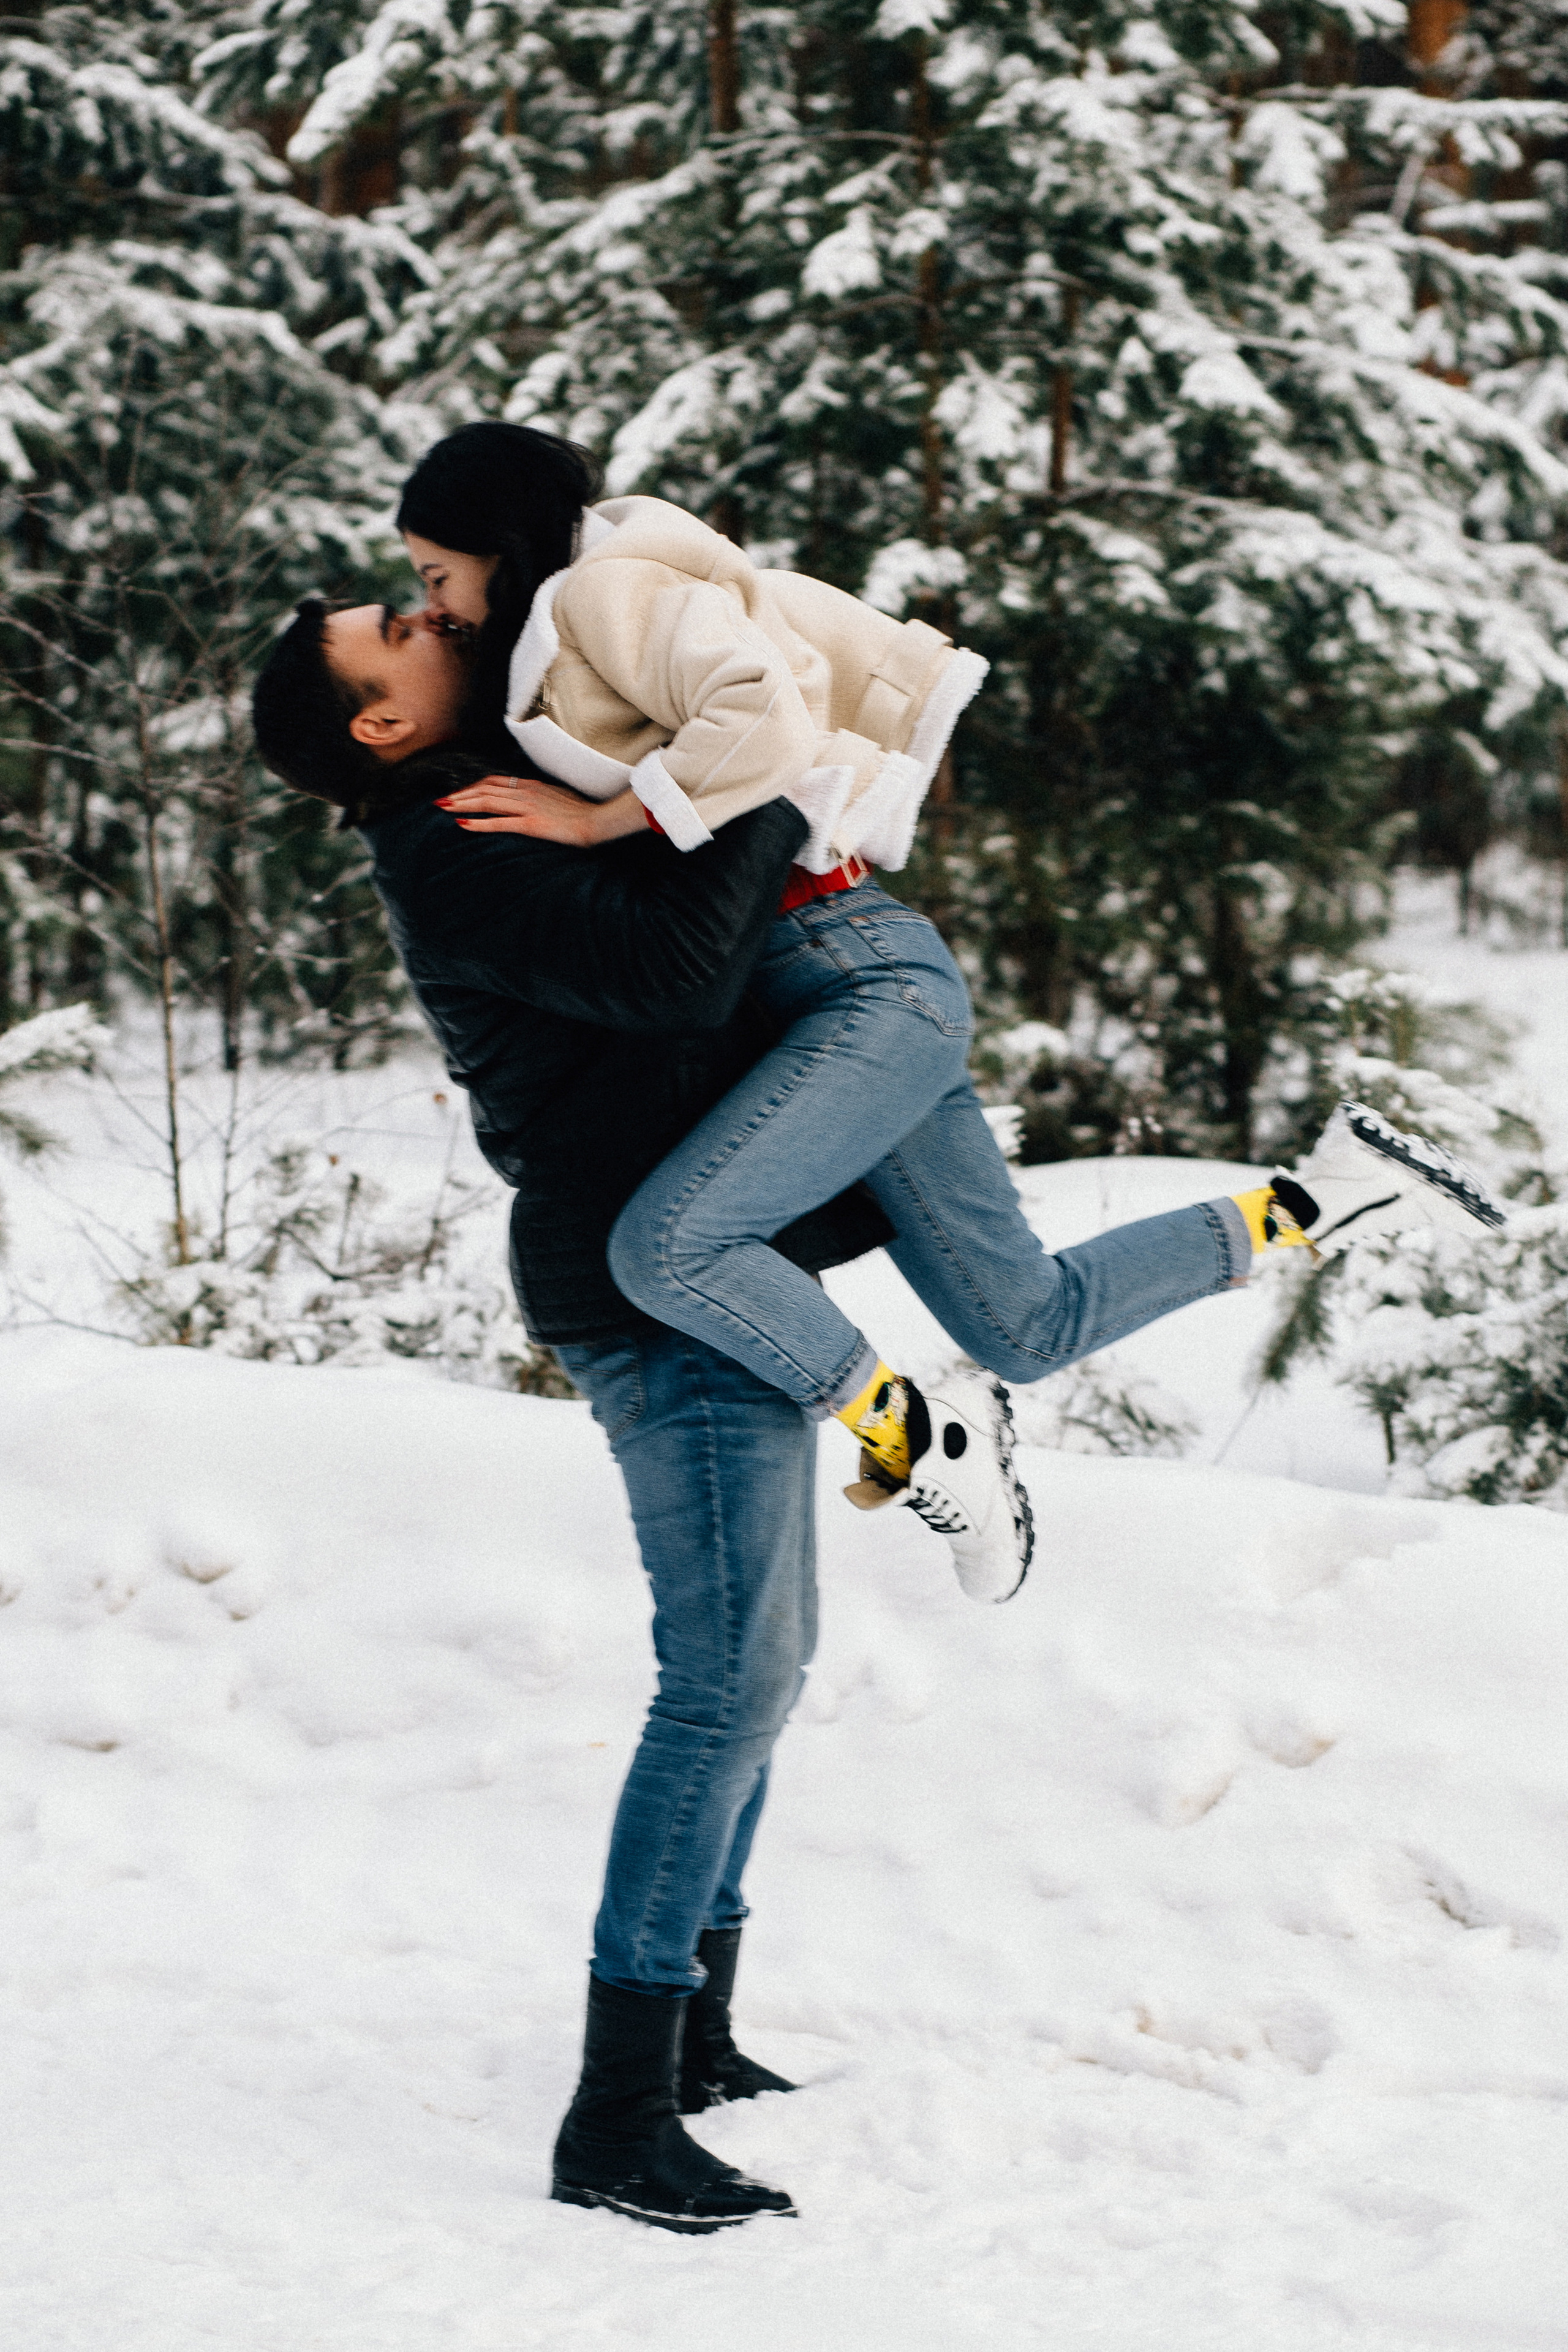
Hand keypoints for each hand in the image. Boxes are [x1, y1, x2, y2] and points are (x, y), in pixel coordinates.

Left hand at [434, 777, 647, 846]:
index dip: (472, 786)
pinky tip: (462, 825)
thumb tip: (530, 801)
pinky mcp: (531, 824)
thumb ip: (539, 797)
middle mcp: (525, 791)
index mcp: (531, 785)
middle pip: (484, 789)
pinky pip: (499, 822)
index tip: (457, 793)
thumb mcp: (557, 798)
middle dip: (460, 795)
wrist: (597, 820)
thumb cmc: (581, 813)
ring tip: (443, 808)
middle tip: (440, 801)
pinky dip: (478, 823)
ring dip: (462, 805)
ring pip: (487, 801)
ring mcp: (527, 806)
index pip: (494, 782)